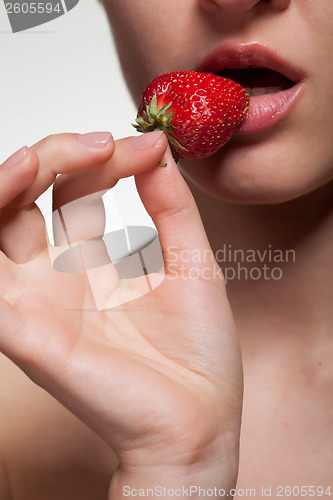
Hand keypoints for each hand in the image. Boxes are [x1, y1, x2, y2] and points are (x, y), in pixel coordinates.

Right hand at [0, 132, 242, 496]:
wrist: (202, 424)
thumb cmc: (197, 355)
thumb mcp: (193, 265)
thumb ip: (171, 208)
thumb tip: (158, 150)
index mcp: (90, 265)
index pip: (76, 190)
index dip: (106, 159)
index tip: (150, 147)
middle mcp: (56, 279)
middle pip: (26, 199)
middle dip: (54, 158)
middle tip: (99, 143)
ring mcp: (38, 304)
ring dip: (8, 184)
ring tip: (40, 158)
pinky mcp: (29, 336)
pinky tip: (7, 197)